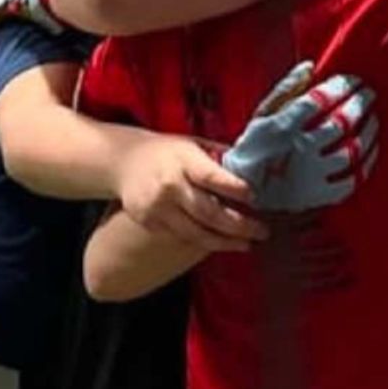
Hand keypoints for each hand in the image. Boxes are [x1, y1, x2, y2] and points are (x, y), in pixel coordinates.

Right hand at [115, 135, 265, 251]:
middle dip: (239, 225)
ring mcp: (157, 207)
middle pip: (208, 212)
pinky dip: (204, 242)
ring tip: (248, 244)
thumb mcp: (194, 144)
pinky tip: (222, 243)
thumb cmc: (168, 152)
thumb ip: (220, 157)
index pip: (210, 176)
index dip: (233, 187)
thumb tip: (256, 167)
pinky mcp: (149, 222)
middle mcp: (170, 184)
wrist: (124, 161)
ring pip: (196, 232)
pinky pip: (181, 237)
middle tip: (262, 231)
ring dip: (225, 241)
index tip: (254, 196)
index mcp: (184, 159)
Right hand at [222, 61, 378, 212]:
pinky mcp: (318, 196)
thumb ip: (285, 89)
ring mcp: (310, 176)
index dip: (342, 85)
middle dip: (361, 102)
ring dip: (369, 130)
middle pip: (342, 121)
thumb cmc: (253, 148)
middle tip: (370, 93)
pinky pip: (352, 180)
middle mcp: (299, 149)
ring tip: (373, 118)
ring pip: (353, 149)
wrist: (242, 195)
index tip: (354, 80)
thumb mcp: (262, 114)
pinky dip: (367, 163)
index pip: (321, 99)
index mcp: (283, 126)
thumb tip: (310, 65)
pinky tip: (372, 149)